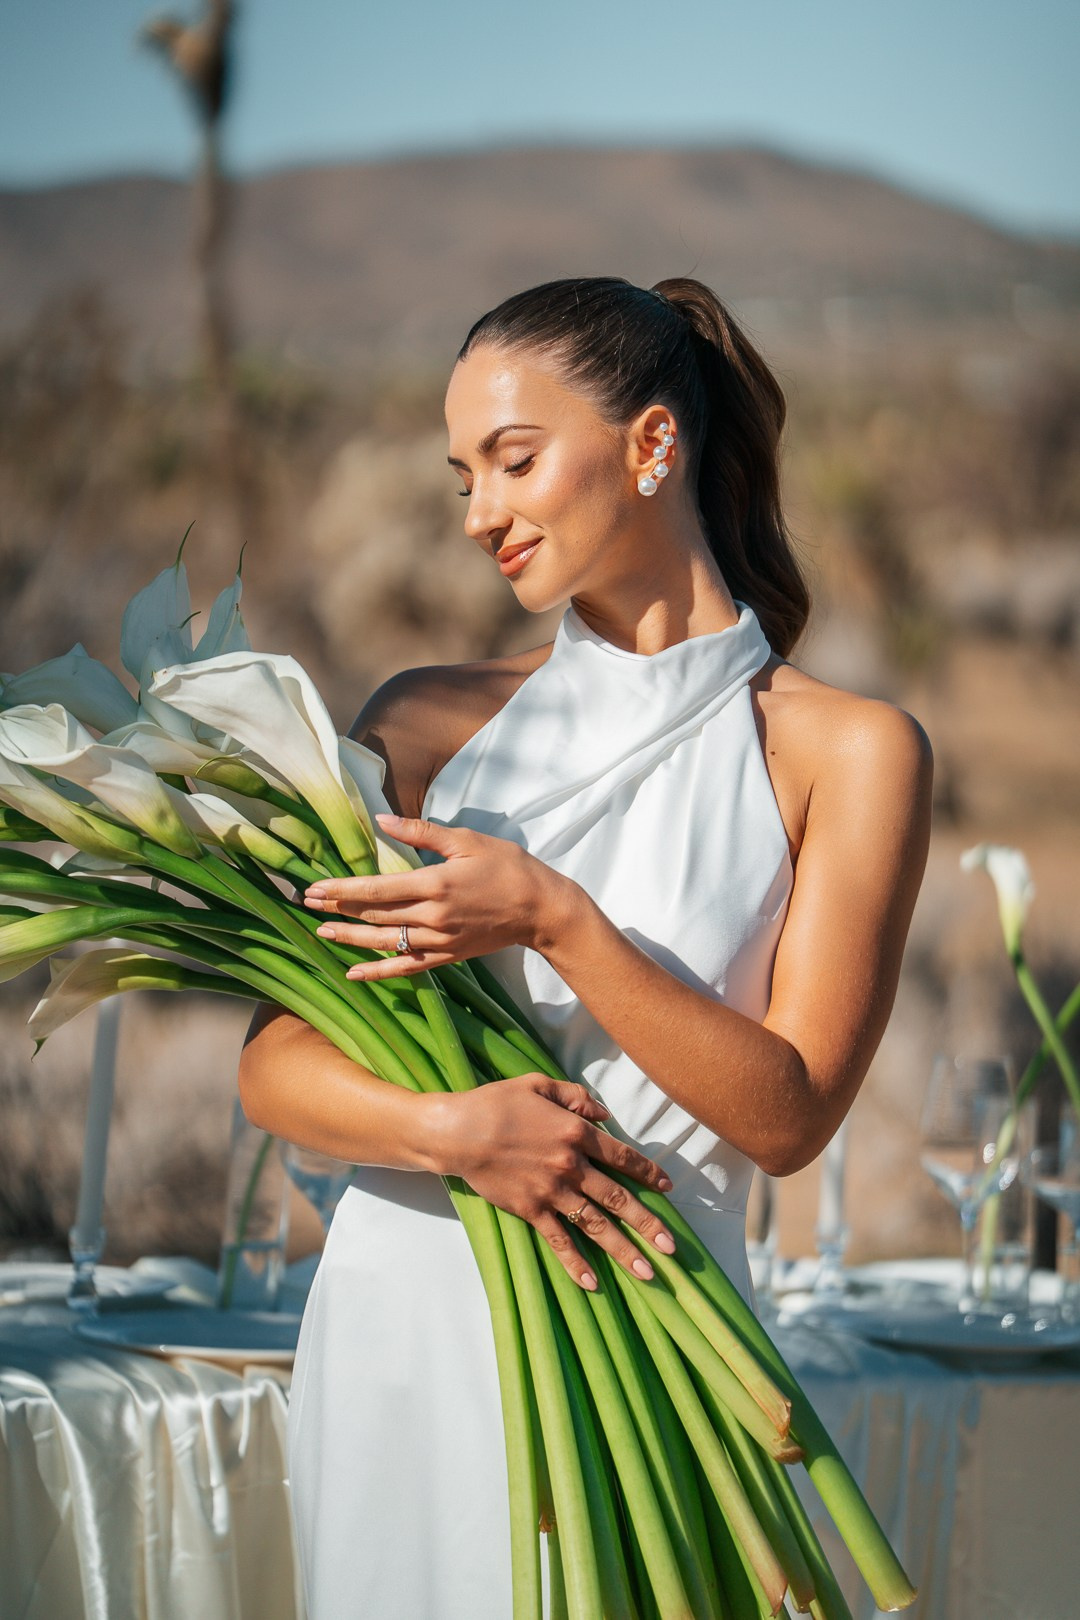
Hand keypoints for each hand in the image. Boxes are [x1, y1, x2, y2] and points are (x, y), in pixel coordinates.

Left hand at [303, 812, 574, 978]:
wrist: (542, 909)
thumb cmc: (508, 867)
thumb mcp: (467, 840)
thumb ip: (421, 832)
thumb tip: (382, 820)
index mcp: (435, 884)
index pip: (376, 889)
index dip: (342, 889)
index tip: (314, 888)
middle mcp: (433, 916)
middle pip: (374, 914)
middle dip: (337, 909)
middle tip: (306, 903)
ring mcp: (439, 940)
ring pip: (384, 942)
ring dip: (349, 937)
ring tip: (321, 932)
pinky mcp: (448, 955)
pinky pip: (406, 967)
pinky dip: (379, 972)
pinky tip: (354, 973)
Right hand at [430, 1073, 676, 1288]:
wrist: (458, 1132)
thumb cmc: (497, 1103)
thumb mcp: (539, 1084)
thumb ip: (577, 1097)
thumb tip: (605, 1115)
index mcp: (575, 1133)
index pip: (622, 1156)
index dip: (648, 1172)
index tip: (668, 1187)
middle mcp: (570, 1166)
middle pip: (618, 1198)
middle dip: (648, 1223)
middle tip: (672, 1247)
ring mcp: (551, 1192)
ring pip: (596, 1225)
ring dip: (624, 1250)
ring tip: (648, 1273)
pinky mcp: (530, 1210)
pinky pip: (559, 1240)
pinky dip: (575, 1264)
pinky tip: (593, 1284)